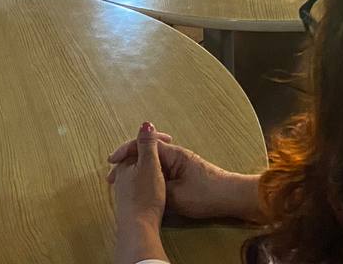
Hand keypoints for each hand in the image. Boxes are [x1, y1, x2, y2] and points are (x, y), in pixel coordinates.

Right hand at [107, 128, 261, 221]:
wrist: (231, 197)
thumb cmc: (205, 194)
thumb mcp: (176, 195)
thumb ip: (156, 185)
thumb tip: (139, 180)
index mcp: (173, 154)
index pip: (144, 146)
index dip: (125, 152)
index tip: (111, 162)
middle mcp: (176, 155)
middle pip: (146, 152)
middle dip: (128, 160)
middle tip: (112, 175)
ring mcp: (180, 163)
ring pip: (152, 162)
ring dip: (137, 168)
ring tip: (122, 180)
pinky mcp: (183, 174)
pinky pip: (160, 170)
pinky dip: (147, 175)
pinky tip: (141, 185)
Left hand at [109, 123, 167, 263]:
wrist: (138, 229)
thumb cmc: (145, 196)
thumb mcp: (150, 166)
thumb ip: (148, 145)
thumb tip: (145, 124)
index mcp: (124, 165)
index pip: (136, 144)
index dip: (153, 138)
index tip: (170, 139)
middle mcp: (120, 177)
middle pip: (135, 158)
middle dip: (150, 151)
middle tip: (167, 150)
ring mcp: (124, 191)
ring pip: (137, 171)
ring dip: (149, 166)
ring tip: (164, 167)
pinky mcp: (130, 204)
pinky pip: (139, 184)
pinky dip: (148, 179)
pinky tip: (157, 186)